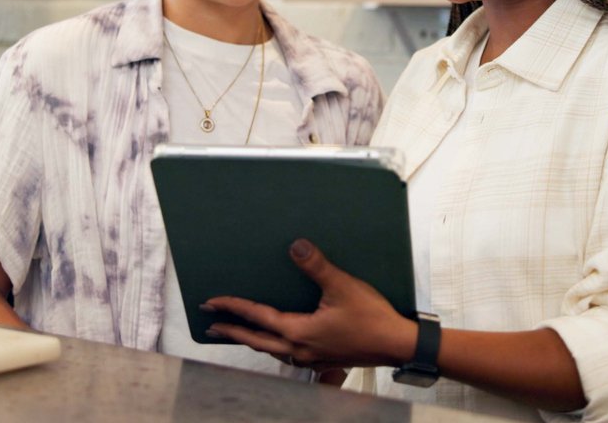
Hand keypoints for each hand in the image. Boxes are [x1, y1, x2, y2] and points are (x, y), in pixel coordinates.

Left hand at [204, 238, 415, 370]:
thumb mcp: (342, 286)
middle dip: (232, 331)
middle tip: (211, 324)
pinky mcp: (323, 360)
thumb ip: (316, 266)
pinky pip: (287, 355)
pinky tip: (278, 341)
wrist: (396, 345)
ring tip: (240, 332)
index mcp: (299, 332)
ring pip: (271, 351)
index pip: (256, 318)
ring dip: (252, 340)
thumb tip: (295, 247)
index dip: (232, 308)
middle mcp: (300, 349)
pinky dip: (274, 347)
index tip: (212, 303)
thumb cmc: (372, 318)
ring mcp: (311, 358)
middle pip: (256, 341)